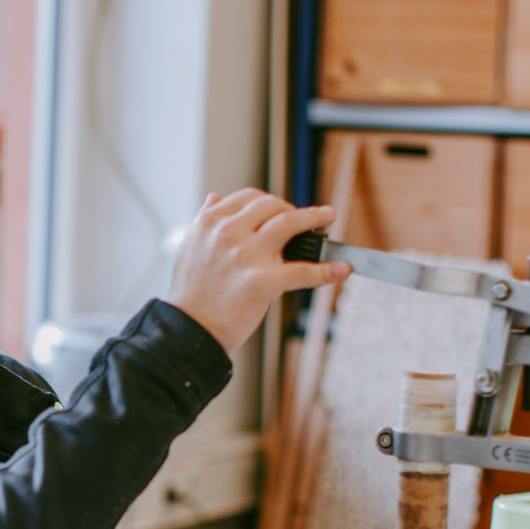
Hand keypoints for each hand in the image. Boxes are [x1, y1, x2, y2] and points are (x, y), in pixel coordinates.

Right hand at [164, 190, 349, 355]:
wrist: (190, 331)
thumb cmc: (191, 295)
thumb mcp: (189, 248)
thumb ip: (203, 220)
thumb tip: (214, 197)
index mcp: (210, 223)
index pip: (248, 198)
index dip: (270, 201)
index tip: (281, 208)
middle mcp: (228, 233)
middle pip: (271, 205)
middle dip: (292, 208)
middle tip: (306, 217)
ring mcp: (247, 256)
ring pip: (290, 224)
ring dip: (315, 218)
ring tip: (328, 216)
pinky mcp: (263, 282)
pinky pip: (302, 271)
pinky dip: (326, 270)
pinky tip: (340, 269)